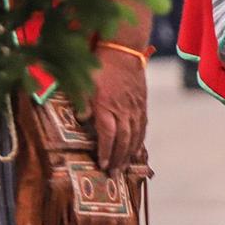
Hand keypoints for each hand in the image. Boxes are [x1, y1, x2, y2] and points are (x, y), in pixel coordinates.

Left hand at [86, 46, 148, 173]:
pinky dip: (140, 139)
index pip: (108, 135)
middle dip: (118, 158)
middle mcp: (124, 110)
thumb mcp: (84, 83)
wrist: (124, 50)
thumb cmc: (100, 66)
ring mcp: (135, 107)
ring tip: (125, 166)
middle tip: (114, 174)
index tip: (101, 165)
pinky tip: (136, 147)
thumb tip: (81, 119)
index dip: (105, 151)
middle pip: (123, 139)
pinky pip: (143, 126)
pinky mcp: (142, 103)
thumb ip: (83, 103)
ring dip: (130, 153)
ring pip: (136, 135)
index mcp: (107, 107)